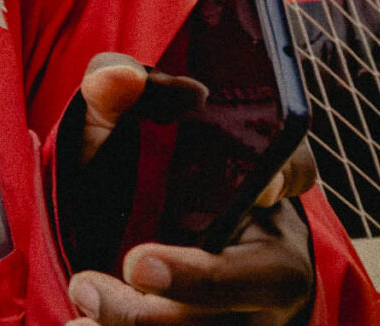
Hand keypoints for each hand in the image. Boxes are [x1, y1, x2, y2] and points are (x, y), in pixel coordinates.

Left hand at [66, 52, 318, 325]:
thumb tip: (118, 77)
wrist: (131, 246)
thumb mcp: (120, 129)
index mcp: (258, 186)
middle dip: (200, 278)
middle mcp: (270, 256)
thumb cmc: (137, 178)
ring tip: (85, 294)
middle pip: (261, 279)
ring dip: (146, 321)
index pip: (294, 169)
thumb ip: (115, 93)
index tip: (267, 183)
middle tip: (135, 263)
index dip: (288, 174)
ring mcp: (253, 315)